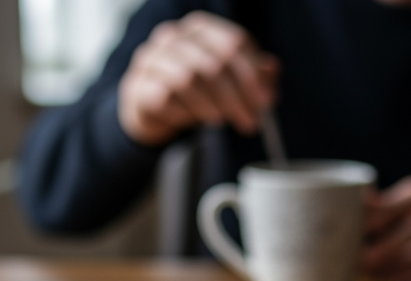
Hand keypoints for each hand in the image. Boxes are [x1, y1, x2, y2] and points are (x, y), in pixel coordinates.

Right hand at [119, 11, 279, 146]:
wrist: (151, 108)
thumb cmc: (195, 91)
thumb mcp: (228, 82)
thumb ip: (253, 75)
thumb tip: (272, 71)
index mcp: (199, 29)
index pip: (234, 43)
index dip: (254, 75)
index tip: (265, 101)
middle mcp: (172, 37)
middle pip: (215, 63)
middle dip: (238, 96)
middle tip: (250, 120)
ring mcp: (151, 59)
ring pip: (189, 79)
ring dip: (214, 106)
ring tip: (224, 121)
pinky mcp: (138, 86)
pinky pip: (166, 99)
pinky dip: (186, 112)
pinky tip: (196, 119)